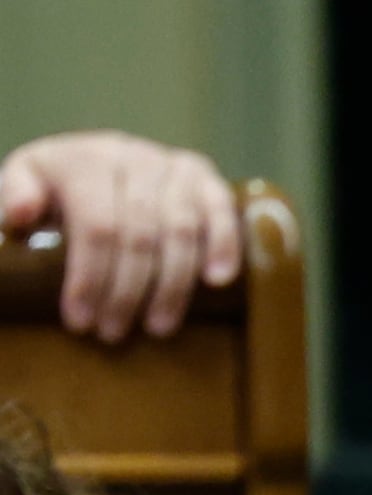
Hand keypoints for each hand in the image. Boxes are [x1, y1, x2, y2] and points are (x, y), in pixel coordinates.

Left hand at [0, 131, 241, 341]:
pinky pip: (222, 214)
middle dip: (128, 292)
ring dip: (172, 287)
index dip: (91, 278)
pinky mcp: (207, 180)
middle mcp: (135, 157)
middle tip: (114, 333)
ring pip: (181, 232)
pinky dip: (224, 247)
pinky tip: (216, 283)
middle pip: (140, 236)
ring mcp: (175, 168)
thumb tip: (20, 215)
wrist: (100, 164)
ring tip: (158, 327)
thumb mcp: (25, 184)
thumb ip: (13, 195)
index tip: (81, 322)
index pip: (96, 226)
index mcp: (86, 159)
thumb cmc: (58, 189)